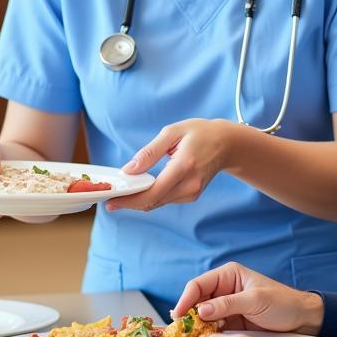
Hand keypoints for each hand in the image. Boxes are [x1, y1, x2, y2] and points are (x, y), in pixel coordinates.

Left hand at [107, 118, 237, 211]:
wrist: (227, 144)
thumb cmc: (200, 133)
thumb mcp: (172, 132)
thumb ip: (149, 152)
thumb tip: (128, 170)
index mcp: (184, 166)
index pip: (153, 192)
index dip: (130, 200)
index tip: (111, 201)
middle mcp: (189, 184)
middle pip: (153, 202)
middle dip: (129, 202)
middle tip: (109, 200)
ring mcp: (192, 193)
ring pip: (158, 203)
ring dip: (138, 200)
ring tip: (121, 194)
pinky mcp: (191, 195)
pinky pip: (165, 200)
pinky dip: (150, 197)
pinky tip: (140, 189)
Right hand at [171, 261, 323, 334]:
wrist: (302, 320)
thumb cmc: (283, 303)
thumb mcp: (255, 301)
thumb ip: (228, 304)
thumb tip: (201, 311)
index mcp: (228, 275)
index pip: (199, 285)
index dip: (185, 299)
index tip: (177, 316)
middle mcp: (223, 289)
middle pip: (196, 301)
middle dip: (187, 316)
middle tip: (179, 334)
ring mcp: (226, 308)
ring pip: (201, 317)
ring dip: (195, 329)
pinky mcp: (230, 324)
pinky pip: (212, 329)